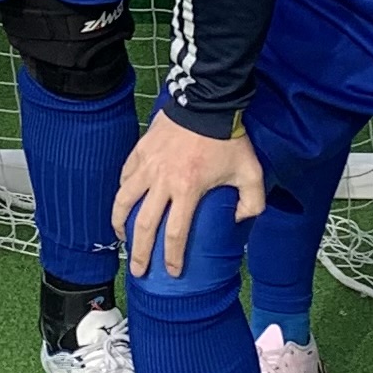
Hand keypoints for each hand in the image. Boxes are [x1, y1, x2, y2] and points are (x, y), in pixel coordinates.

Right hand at [113, 110, 266, 279]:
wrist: (208, 100)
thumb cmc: (229, 138)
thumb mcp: (251, 172)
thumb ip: (252, 202)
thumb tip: (238, 220)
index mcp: (187, 190)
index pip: (175, 233)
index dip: (172, 257)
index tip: (171, 272)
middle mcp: (162, 181)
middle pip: (144, 224)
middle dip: (140, 252)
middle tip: (138, 270)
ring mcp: (148, 165)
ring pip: (124, 200)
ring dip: (120, 222)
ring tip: (122, 236)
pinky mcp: (141, 149)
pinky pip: (125, 176)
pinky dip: (122, 191)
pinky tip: (124, 200)